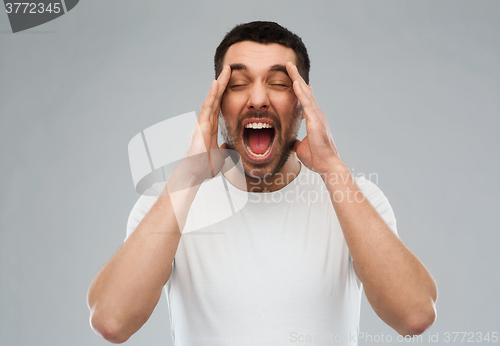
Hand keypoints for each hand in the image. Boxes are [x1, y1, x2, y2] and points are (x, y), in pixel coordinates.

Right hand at [173, 66, 230, 184]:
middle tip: (229, 68)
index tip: (231, 82)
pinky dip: (212, 94)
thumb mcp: (221, 157)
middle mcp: (206, 122)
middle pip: (216, 98)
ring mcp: (202, 122)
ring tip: (226, 70)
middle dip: (223, 83)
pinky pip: (208, 106)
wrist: (194, 174)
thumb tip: (229, 148)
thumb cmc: (203, 167)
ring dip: (219, 84)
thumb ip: (225, 151)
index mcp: (211, 128)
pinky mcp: (201, 125)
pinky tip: (216, 83)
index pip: (219, 106)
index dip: (225, 93)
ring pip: (212, 98)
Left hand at [286, 62, 343, 174]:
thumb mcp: (301, 149)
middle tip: (290, 65)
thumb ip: (297, 143)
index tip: (295, 79)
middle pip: (305, 91)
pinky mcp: (315, 120)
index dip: (300, 89)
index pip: (305, 100)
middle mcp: (317, 114)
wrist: (326, 165)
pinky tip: (295, 81)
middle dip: (297, 77)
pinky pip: (306, 102)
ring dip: (297, 78)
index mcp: (314, 120)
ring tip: (289, 66)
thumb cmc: (317, 159)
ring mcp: (317, 116)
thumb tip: (291, 143)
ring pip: (305, 93)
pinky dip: (300, 91)